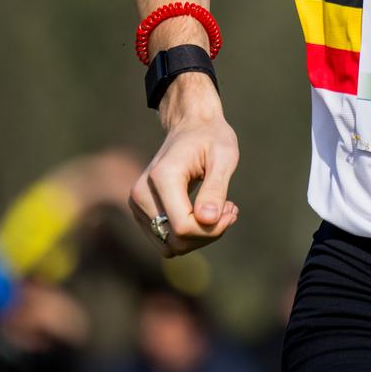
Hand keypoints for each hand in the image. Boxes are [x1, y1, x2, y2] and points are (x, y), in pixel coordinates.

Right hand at [129, 76, 240, 256]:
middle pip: (176, 240)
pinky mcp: (140, 212)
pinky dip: (189, 234)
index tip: (232, 209)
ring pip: (170, 245)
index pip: (183, 227)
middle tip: (230, 209)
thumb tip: (208, 220)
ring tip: (220, 209)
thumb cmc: (211, 137)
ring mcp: (137, 204)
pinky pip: (166, 240)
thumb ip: (216, 189)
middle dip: (208, 233)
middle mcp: (142, 193)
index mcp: (162, 177)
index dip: (213, 229)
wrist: (190, 126)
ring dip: (199, 235)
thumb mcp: (224, 157)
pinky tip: (206, 212)